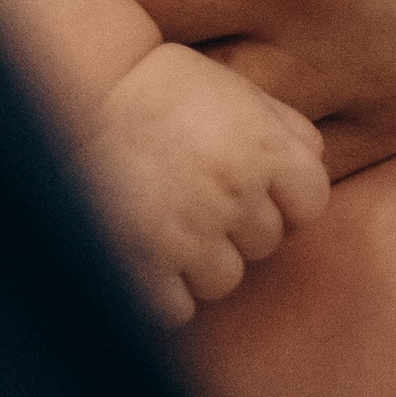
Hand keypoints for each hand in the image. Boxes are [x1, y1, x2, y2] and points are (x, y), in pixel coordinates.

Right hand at [79, 43, 328, 328]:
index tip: (251, 184)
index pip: (311, 205)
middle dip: (239, 225)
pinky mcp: (140, 264)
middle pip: (266, 243)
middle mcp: (233, 195)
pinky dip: (163, 292)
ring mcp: (187, 234)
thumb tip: (313, 166)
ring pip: (225, 280)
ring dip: (202, 262)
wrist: (81, 89)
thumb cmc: (164, 87)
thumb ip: (288, 129)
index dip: (285, 198)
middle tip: (197, 194)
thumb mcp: (239, 92)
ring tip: (169, 223)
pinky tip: (146, 255)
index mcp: (264, 150)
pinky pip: (176, 308)